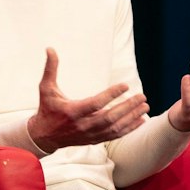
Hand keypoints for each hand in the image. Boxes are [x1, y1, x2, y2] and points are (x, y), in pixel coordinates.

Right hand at [26, 48, 149, 151]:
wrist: (44, 136)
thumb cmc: (47, 109)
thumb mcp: (46, 88)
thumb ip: (50, 69)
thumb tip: (50, 48)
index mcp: (72, 111)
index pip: (95, 103)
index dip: (111, 95)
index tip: (125, 85)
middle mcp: (83, 125)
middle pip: (110, 117)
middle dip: (128, 107)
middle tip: (142, 96)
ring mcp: (90, 134)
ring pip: (115, 127)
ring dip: (132, 117)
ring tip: (144, 106)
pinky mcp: (95, 140)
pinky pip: (115, 135)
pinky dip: (129, 128)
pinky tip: (141, 120)